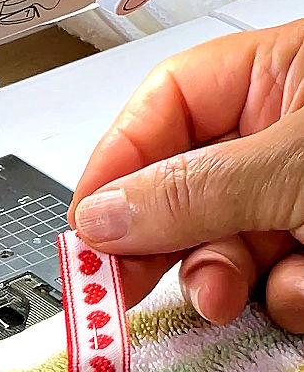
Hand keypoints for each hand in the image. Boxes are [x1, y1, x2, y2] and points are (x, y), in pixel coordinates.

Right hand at [68, 20, 303, 331]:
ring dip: (222, 279)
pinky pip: (276, 278)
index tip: (88, 225)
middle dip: (160, 240)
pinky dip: (285, 296)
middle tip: (120, 285)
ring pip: (227, 241)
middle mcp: (284, 133)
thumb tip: (103, 214)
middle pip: (184, 185)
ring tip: (226, 296)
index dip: (117, 164)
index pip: (165, 106)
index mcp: (277, 75)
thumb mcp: (292, 166)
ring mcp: (302, 194)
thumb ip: (194, 190)